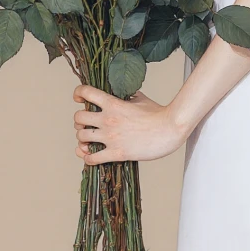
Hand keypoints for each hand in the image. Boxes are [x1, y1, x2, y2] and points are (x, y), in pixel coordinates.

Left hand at [73, 85, 188, 164]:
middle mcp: (108, 119)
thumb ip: (127, 96)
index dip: (79, 93)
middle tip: (86, 125)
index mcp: (113, 103)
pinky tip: (91, 156)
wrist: (171, 129)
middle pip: (78, 118)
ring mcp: (111, 137)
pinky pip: (91, 158)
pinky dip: (88, 158)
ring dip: (83, 139)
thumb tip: (121, 94)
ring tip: (88, 141)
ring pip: (81, 137)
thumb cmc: (159, 114)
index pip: (86, 92)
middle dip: (80, 121)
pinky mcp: (116, 153)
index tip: (79, 98)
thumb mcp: (141, 99)